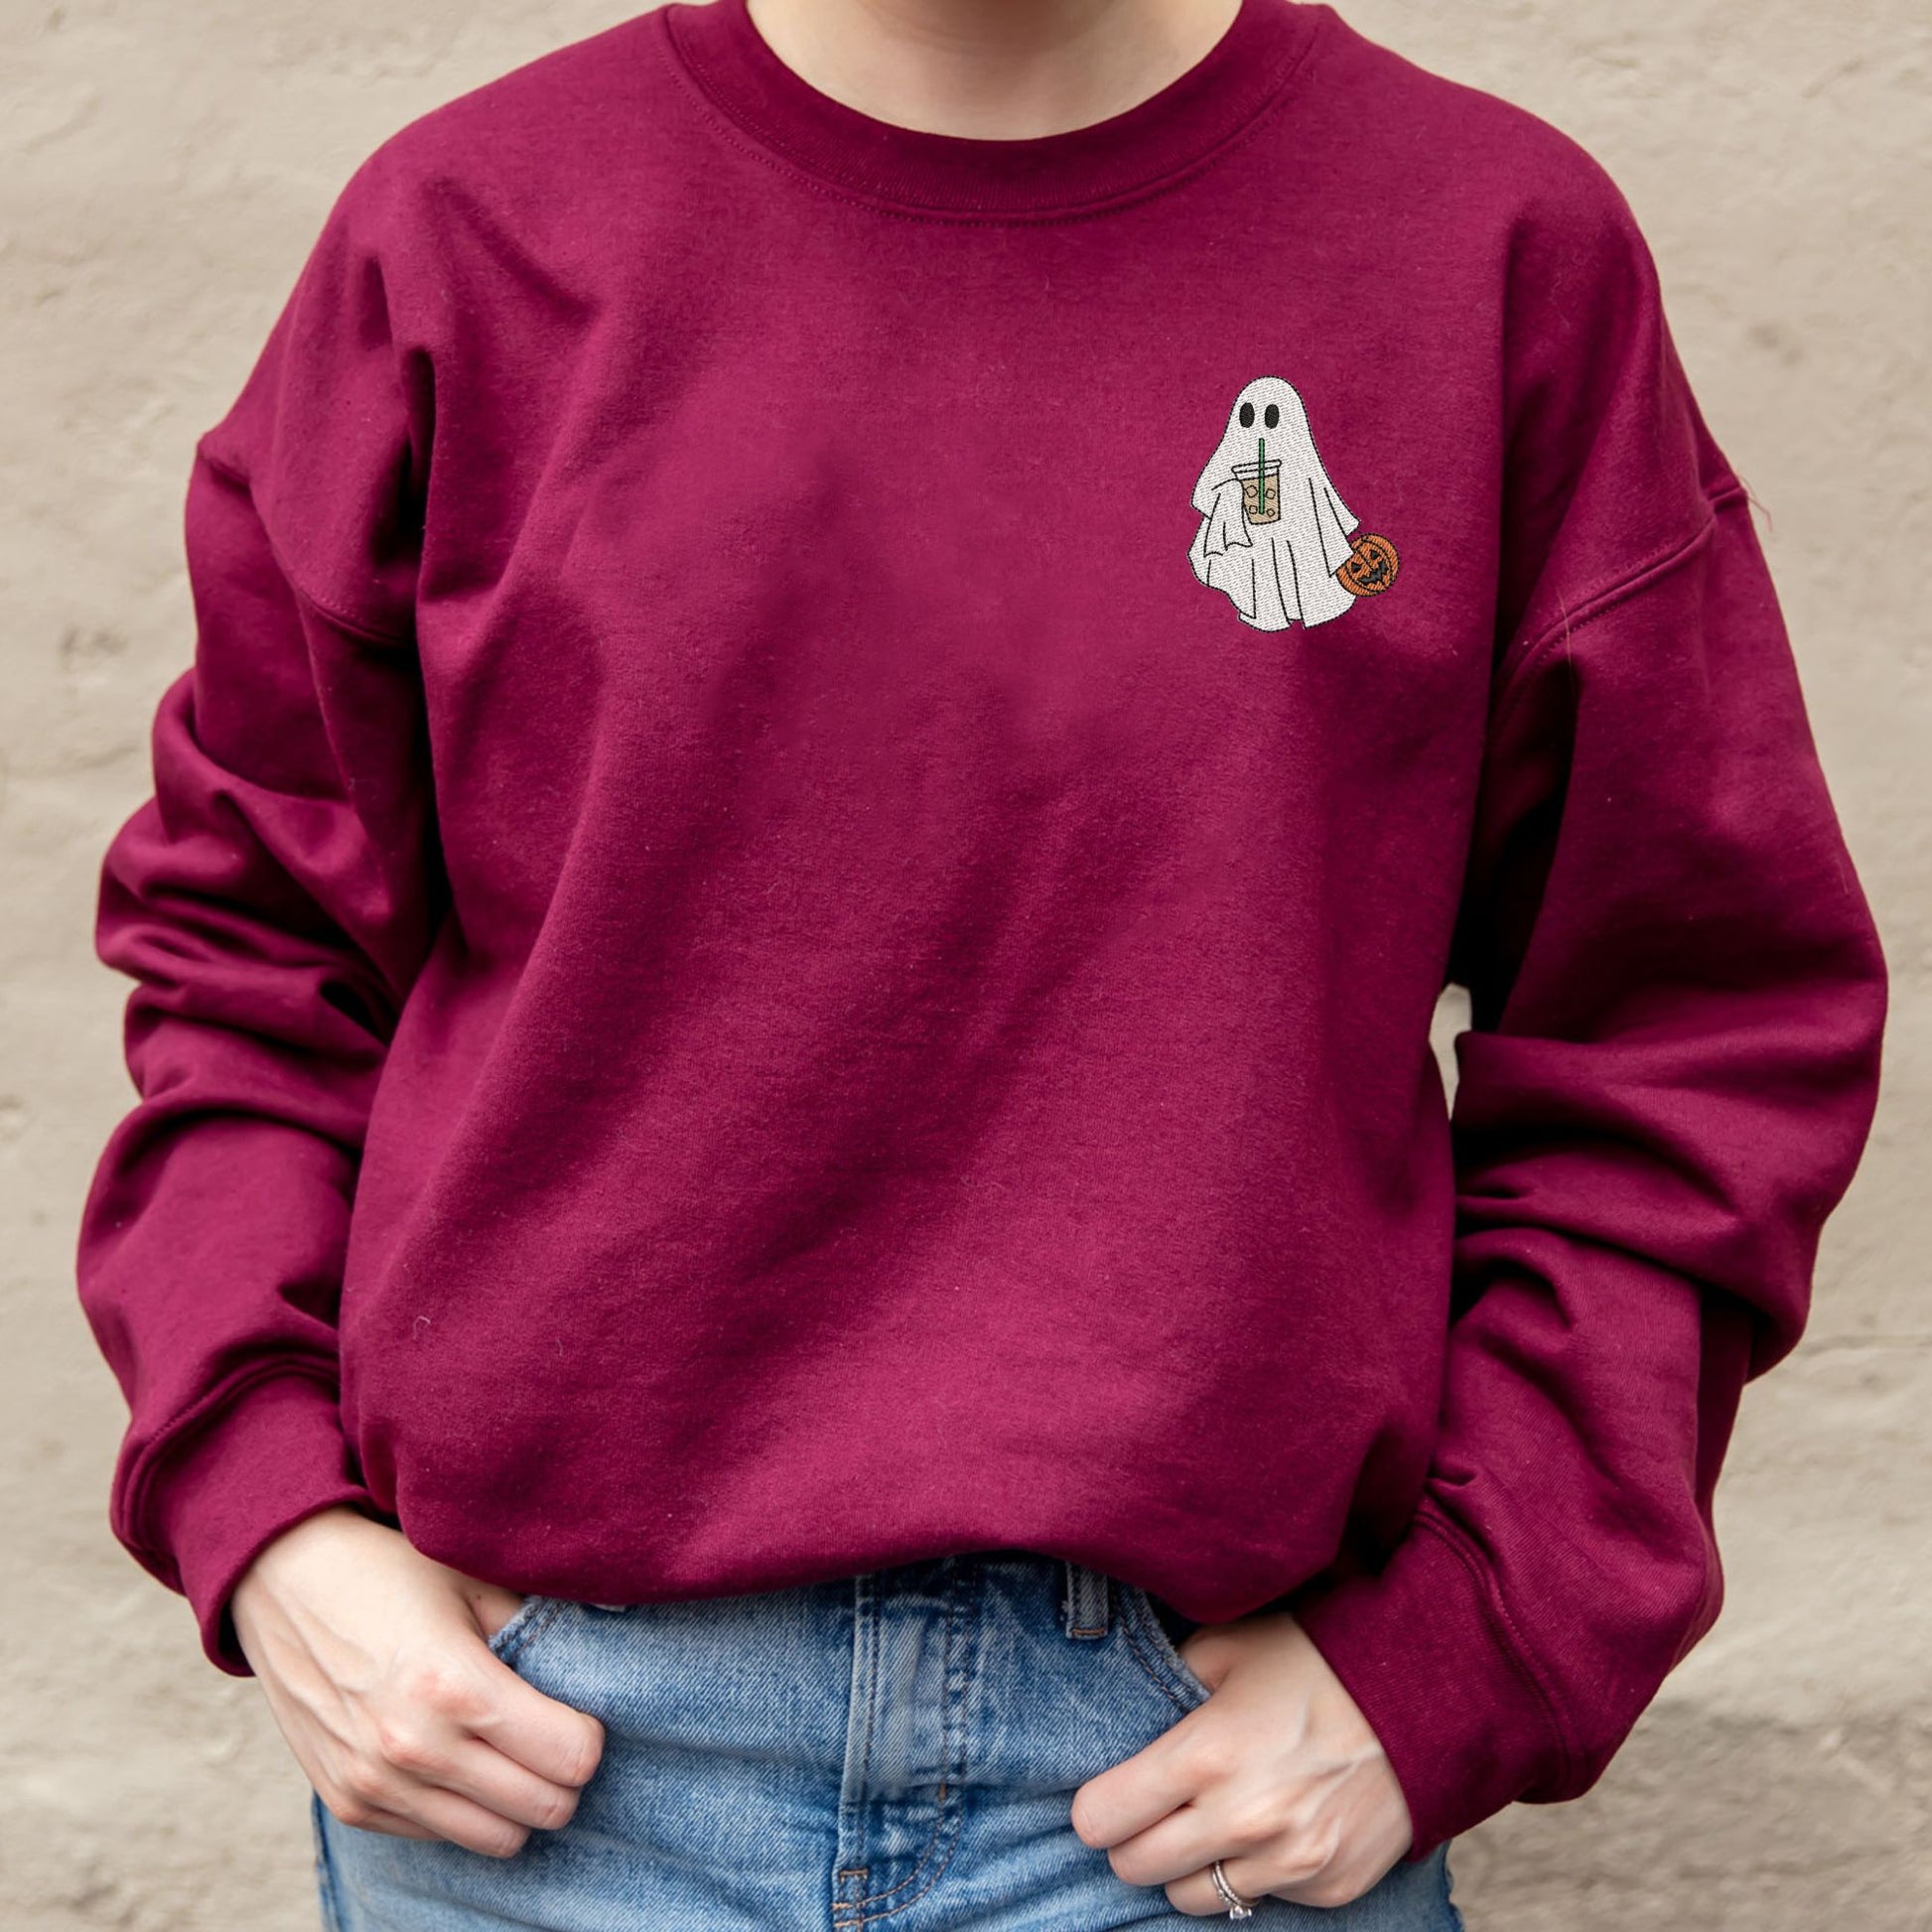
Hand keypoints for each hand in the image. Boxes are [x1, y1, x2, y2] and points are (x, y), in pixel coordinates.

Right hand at [229, 1504, 604, 1856]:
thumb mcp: (473, 1580)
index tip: (576, 1711)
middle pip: (544, 1809)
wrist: (284, 1582)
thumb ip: (540, 1621)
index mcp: (456, 1687)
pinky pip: (440, 1836)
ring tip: (508, 1749)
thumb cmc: (390, 1572)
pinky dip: (463, 1808)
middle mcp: (414, 1748)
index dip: (588, 1736)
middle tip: (551, 1733)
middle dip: (563, 1775)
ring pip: (496, 1839)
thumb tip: (614, 1632)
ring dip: (517, 1801)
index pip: (570, 1758)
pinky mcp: (351, 1803)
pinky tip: (454, 1755)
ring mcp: (377, 1784)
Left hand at [1069, 1609, 1411, 1911]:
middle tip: (1152, 1810)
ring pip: (1194, 1898)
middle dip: (1133, 1840)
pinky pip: (1262, 1899)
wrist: (1423, 1698)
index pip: (1103, 1817)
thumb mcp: (1228, 1647)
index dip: (1097, 1806)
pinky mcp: (1328, 1888)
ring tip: (1211, 1820)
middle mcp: (1243, 1819)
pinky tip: (1275, 1824)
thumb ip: (1169, 1683)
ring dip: (1190, 1865)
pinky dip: (1255, 1871)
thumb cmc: (1314, 1662)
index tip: (1109, 1792)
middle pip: (1136, 1868)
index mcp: (1205, 1754)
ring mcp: (1290, 1862)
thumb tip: (1125, 1723)